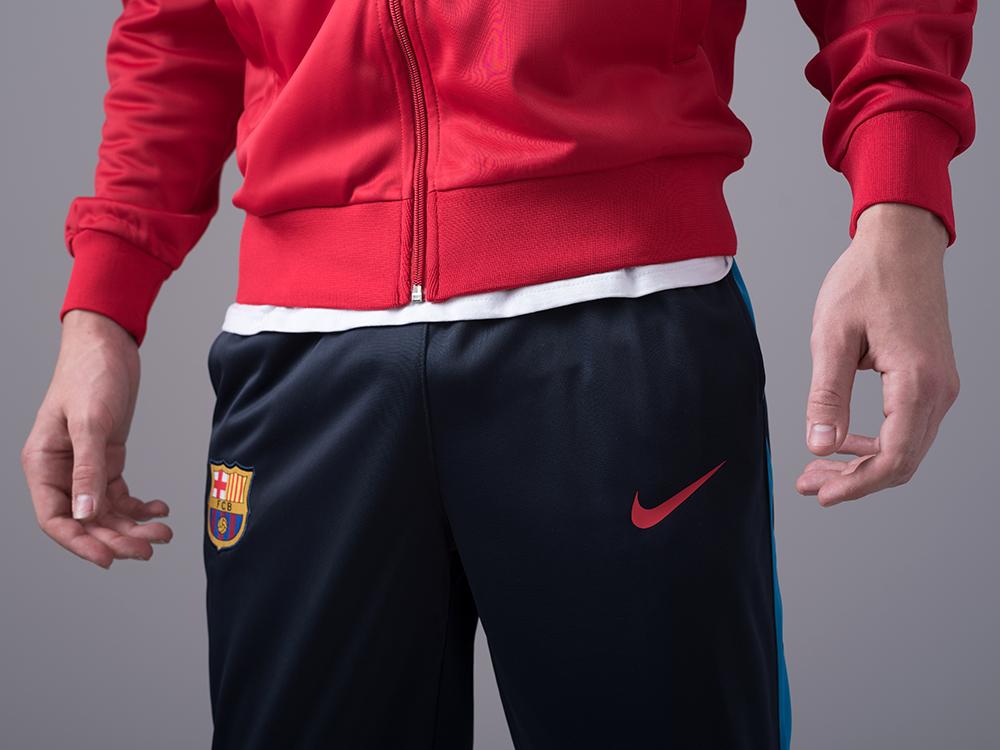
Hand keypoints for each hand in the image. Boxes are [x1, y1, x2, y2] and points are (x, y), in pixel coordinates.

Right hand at [20, 310, 171, 567]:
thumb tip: (86, 515)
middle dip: (117, 538)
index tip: (110, 559)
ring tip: (163, 533)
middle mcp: (61, 471)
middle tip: (150, 548)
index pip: (55, 519)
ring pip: (106, 511)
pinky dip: (139, 506)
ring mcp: (84, 466)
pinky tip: (160, 509)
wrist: (108, 346)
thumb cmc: (89, 375)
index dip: (81, 544)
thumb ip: (88, 469)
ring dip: (133, 525)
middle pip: (86, 521)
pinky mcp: (106, 458)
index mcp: (42, 464)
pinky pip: (120, 494)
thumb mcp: (90, 422)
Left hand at [796, 203, 959, 505]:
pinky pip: (908, 426)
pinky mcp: (932, 378)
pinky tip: (843, 442)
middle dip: (855, 481)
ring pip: (906, 446)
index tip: (820, 495)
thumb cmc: (866, 281)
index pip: (893, 457)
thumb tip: (820, 446)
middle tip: (810, 485)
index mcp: (916, 381)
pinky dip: (876, 442)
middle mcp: (939, 389)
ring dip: (863, 464)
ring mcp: (940, 385)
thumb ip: (826, 396)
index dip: (857, 485)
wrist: (901, 244)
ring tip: (818, 469)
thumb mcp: (832, 337)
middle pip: (902, 460)